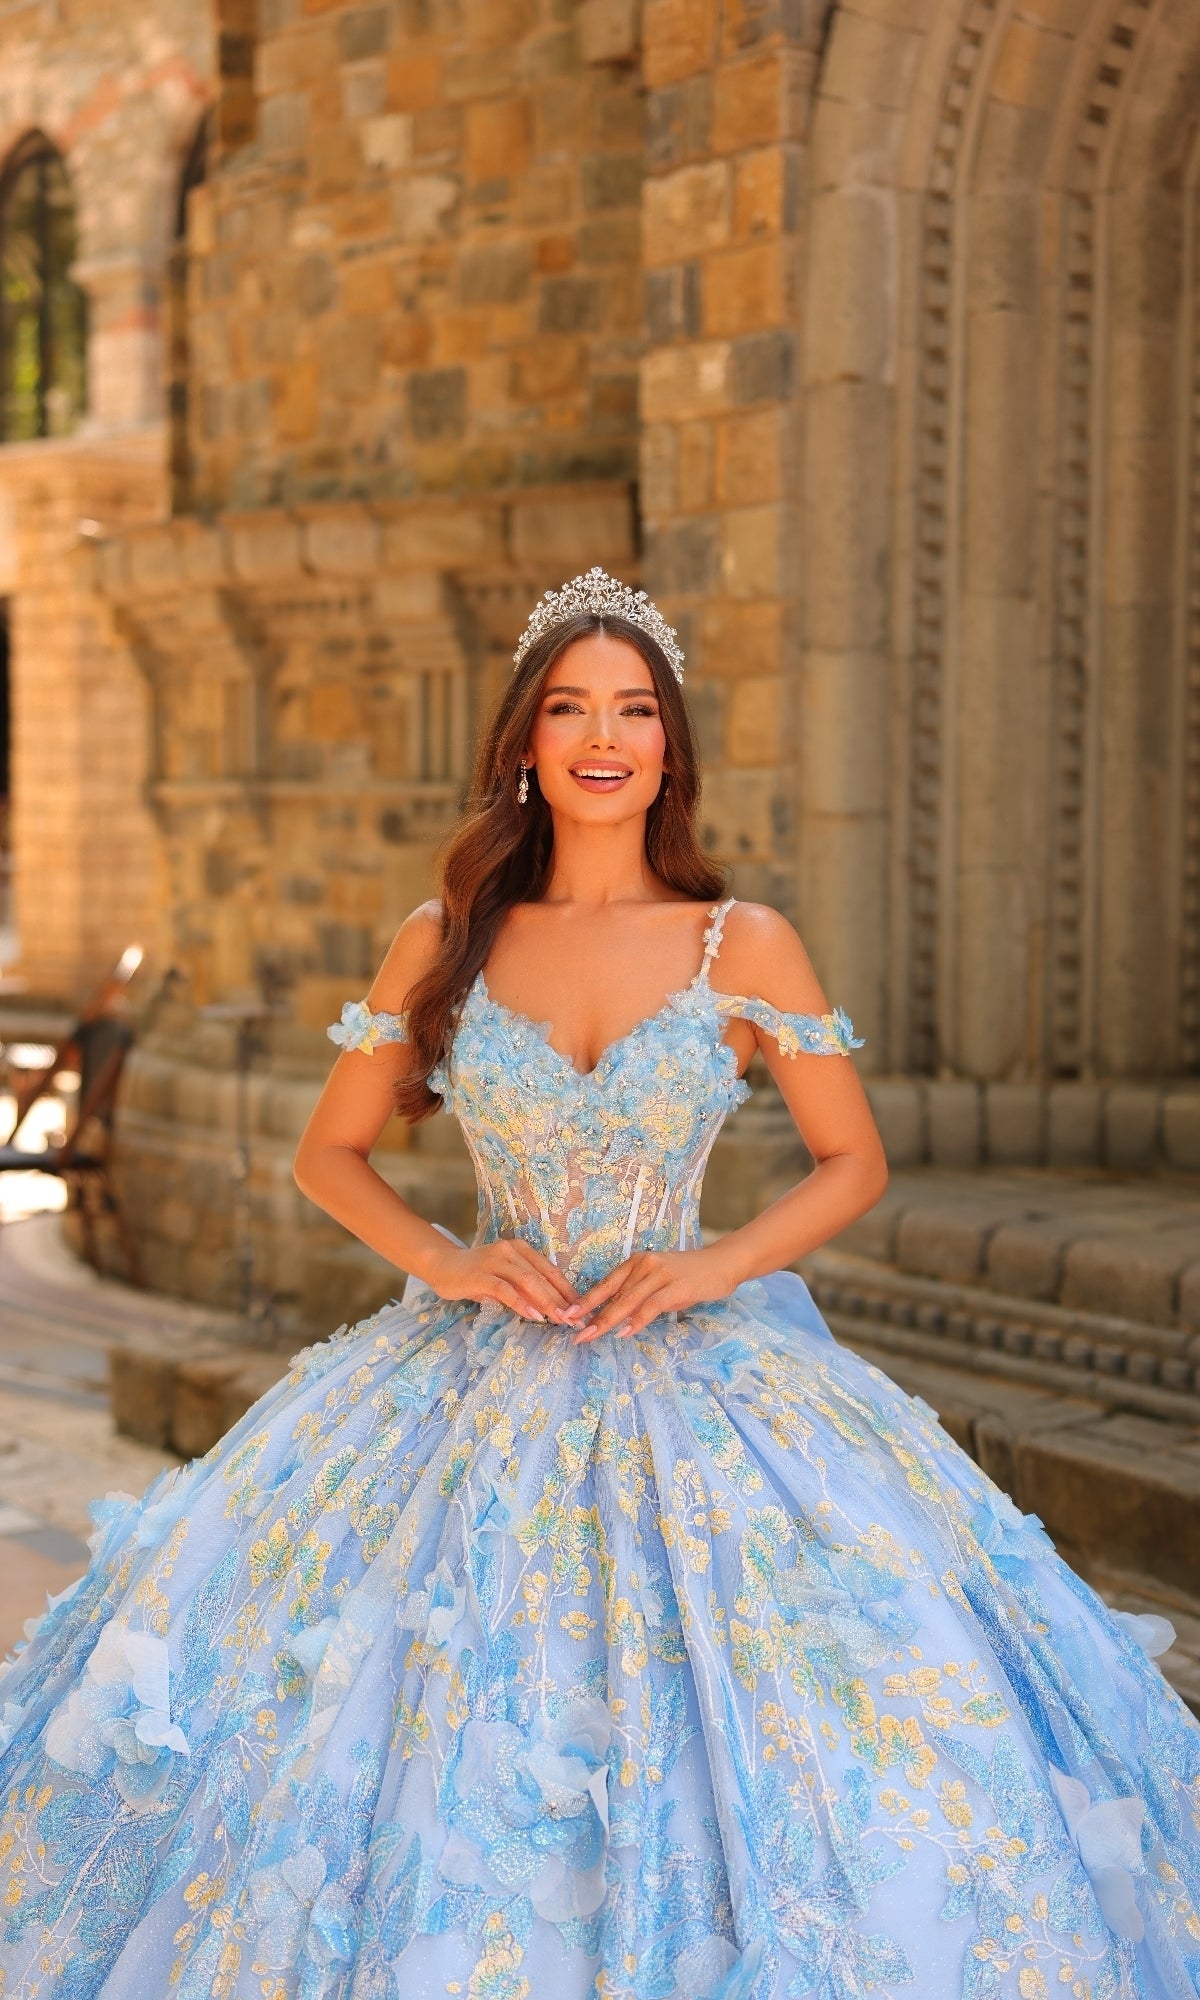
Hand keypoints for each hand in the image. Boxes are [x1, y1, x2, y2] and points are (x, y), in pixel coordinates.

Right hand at [424, 1237, 579, 1324]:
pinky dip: (521, 1303)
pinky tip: (533, 1315)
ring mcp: (495, 1261)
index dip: (567, 1291)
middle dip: (561, 1300)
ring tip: (560, 1320)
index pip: (550, 1271)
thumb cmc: (477, 1275)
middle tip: (575, 1320)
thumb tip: (552, 1310)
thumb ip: (525, 1290)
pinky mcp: (481, 1274)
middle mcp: (511, 1250)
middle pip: (542, 1277)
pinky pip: (505, 1290)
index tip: (581, 1310)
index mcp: (521, 1249)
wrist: (442, 1266)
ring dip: (546, 1302)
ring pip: (527, 1281)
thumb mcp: (505, 1280)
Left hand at [571, 1245, 738, 1343]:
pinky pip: (652, 1305)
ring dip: (608, 1320)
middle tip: (575, 1334)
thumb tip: (614, 1317)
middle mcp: (644, 1264)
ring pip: (628, 1300)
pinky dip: (637, 1320)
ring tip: (591, 1336)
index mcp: (636, 1263)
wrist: (721, 1264)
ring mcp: (661, 1274)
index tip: (567, 1316)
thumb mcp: (657, 1283)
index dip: (586, 1301)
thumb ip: (637, 1296)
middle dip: (591, 1315)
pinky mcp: (677, 1286)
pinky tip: (625, 1332)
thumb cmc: (687, 1277)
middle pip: (612, 1294)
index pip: (605, 1284)